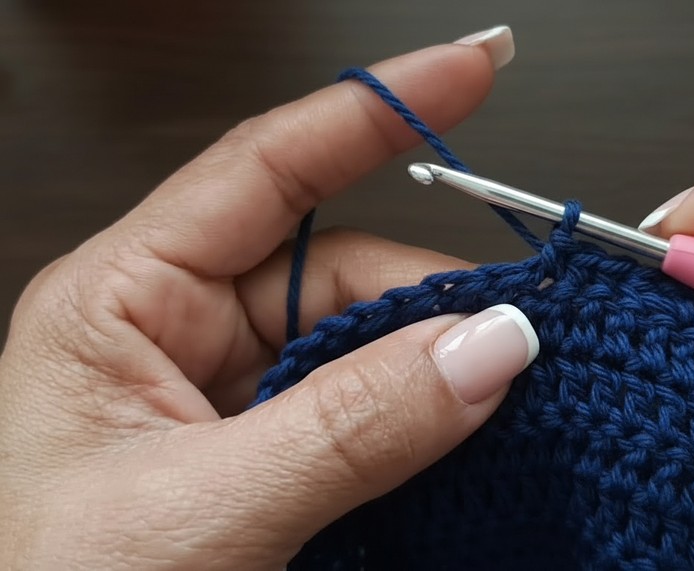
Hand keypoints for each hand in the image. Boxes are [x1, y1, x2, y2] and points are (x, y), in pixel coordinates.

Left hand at [0, 28, 537, 569]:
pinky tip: (466, 439)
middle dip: (436, 292)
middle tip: (522, 333)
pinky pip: (367, 411)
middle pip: (341, 266)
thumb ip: (351, 427)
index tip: (473, 68)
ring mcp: (230, 399)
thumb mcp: (201, 513)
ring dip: (438, 368)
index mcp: (122, 303)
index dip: (376, 109)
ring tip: (506, 397)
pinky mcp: (270, 457)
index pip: (267, 167)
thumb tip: (488, 346)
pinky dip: (424, 423)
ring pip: (366, 343)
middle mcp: (179, 335)